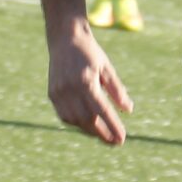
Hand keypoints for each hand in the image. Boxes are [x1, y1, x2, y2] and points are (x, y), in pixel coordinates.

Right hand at [48, 27, 135, 144]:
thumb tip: (128, 110)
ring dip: (90, 130)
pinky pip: (65, 115)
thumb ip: (117, 89)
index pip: (102, 110)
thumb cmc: (90, 53)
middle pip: (87, 119)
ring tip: (103, 135)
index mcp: (86, 81)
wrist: (64, 39)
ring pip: (75, 120)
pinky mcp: (52, 94)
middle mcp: (70, 88)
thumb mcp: (107, 68)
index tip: (122, 139)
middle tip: (115, 142)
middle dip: (102, 134)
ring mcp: (59, 92)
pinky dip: (77, 123)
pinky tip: (87, 125)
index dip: (112, 126)